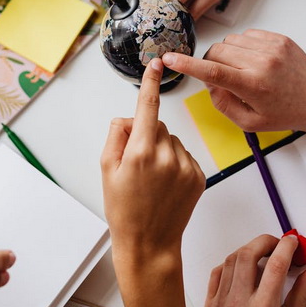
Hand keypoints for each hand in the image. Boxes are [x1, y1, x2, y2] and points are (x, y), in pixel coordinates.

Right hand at [101, 58, 204, 306]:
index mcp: (140, 152)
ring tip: (153, 178)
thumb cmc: (124, 209)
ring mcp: (185, 166)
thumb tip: (130, 118)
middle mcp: (166, 156)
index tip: (156, 63)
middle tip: (136, 163)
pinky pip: (185, 154)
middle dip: (146, 135)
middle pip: (157, 125)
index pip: (147, 107)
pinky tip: (166, 183)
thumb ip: (117, 136)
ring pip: (172, 140)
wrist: (149, 243)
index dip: (151, 83)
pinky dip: (175, 162)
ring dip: (162, 149)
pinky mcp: (199, 176)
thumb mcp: (106, 169)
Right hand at [162, 29, 305, 132]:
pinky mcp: (278, 37)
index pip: (212, 70)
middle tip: (223, 79)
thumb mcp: (249, 122)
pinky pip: (246, 35)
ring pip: (229, 41)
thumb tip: (209, 83)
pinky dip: (242, 47)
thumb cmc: (285, 113)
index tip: (169, 59)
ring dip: (227, 54)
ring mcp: (272, 47)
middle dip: (210, 63)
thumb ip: (223, 104)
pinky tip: (254, 61)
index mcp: (253, 85)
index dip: (186, 64)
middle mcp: (262, 62)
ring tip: (242, 71)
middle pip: (216, 52)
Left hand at [205, 234, 305, 306]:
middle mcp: (238, 303)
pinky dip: (230, 263)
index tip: (294, 242)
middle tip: (279, 244)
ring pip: (231, 259)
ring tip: (263, 253)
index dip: (287, 247)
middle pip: (249, 254)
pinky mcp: (209, 305)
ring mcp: (220, 303)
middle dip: (266, 241)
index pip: (275, 265)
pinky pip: (217, 273)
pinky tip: (241, 267)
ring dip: (249, 249)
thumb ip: (300, 297)